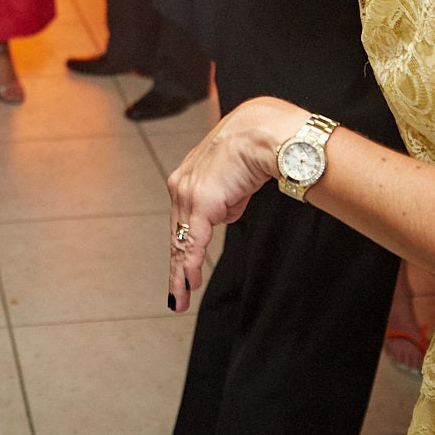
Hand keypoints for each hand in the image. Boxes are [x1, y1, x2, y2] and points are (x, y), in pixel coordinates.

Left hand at [166, 96, 306, 311]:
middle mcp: (181, 186)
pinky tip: (188, 283)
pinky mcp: (201, 203)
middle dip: (176, 268)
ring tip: (179, 300)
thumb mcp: (233, 182)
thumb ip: (224, 200)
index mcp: (186, 179)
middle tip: (175, 296)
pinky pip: (193, 241)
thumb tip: (224, 215)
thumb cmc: (251, 149)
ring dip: (181, 275)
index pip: (180, 222)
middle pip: (175, 236)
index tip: (180, 269)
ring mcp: (188, 195)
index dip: (180, 248)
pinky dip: (189, 265)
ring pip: (181, 243)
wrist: (260, 134)